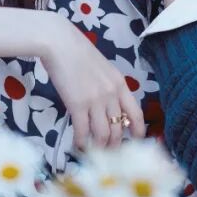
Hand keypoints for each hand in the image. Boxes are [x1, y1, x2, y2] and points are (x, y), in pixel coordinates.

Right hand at [39, 18, 145, 149]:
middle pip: (119, 128)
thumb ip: (107, 87)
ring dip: (99, 147)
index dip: (137, 131)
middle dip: (115, 145)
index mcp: (120, 84)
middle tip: (109, 153)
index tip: (134, 141)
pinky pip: (83, 132)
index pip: (136, 113)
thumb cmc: (77, 52)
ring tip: (93, 152)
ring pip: (104, 134)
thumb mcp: (102, 68)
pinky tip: (78, 146)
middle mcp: (112, 94)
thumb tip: (105, 108)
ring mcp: (96, 100)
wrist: (59, 43)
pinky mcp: (77, 105)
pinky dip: (82, 143)